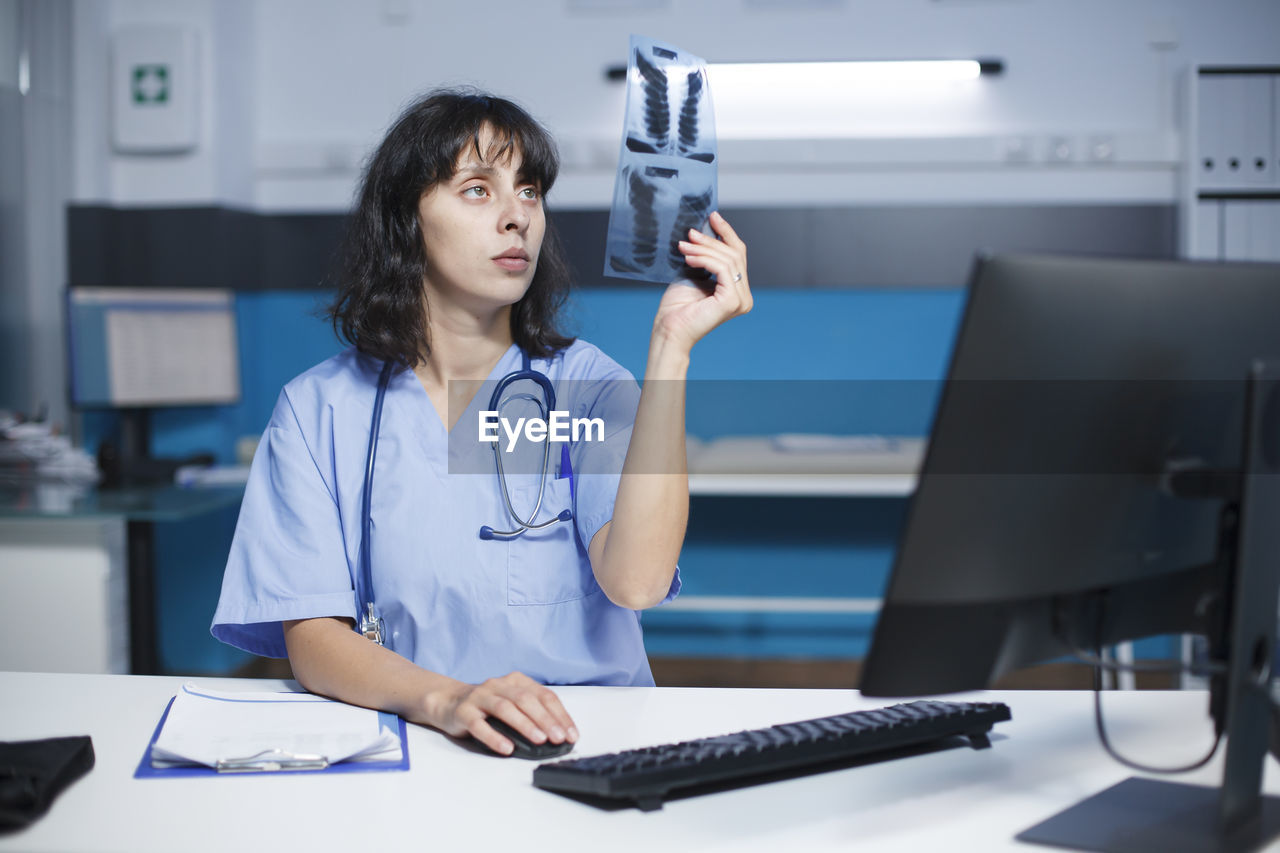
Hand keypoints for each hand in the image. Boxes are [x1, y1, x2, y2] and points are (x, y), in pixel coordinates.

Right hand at [435, 671, 577, 755]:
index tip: (571, 734)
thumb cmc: (487, 706)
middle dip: (545, 719)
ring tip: (539, 740)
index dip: (560, 715)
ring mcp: (480, 697)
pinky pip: (479, 725)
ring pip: (505, 708)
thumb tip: (559, 734)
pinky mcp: (464, 712)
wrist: (449, 702)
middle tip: (559, 737)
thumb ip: (532, 712)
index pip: (544, 695)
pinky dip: (494, 737)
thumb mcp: (512, 703)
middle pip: (526, 700)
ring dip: (525, 725)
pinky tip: (506, 748)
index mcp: (515, 681)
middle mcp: (498, 685)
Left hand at [655, 211, 752, 352]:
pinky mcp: (732, 301)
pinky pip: (722, 269)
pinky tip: (689, 258)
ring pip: (728, 259)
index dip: (727, 233)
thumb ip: (705, 257)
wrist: (668, 330)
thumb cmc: (677, 307)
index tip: (712, 216)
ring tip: (683, 247)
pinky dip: (704, 259)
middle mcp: (744, 296)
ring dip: (703, 249)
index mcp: (738, 291)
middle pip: (735, 254)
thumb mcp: (694, 273)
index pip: (738, 255)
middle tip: (689, 234)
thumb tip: (707, 229)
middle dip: (711, 240)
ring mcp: (741, 300)